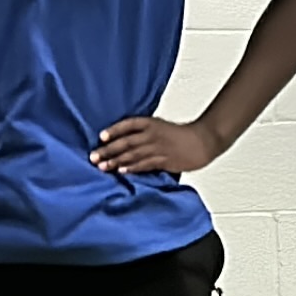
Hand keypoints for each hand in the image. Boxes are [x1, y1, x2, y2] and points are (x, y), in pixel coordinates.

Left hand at [93, 117, 222, 175]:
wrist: (202, 141)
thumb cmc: (182, 136)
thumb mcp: (161, 128)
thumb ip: (145, 133)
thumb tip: (127, 142)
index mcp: (151, 123)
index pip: (128, 124)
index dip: (114, 130)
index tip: (101, 137)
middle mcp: (152, 134)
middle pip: (126, 142)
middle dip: (108, 150)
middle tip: (93, 157)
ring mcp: (158, 148)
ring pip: (132, 154)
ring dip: (115, 161)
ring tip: (102, 166)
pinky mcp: (164, 160)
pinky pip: (145, 164)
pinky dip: (132, 167)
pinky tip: (122, 171)